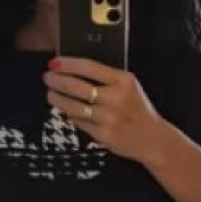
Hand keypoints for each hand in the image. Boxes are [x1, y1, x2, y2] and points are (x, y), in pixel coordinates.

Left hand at [43, 57, 162, 162]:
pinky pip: (79, 122)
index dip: (67, 64)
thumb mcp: (129, 86)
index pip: (88, 67)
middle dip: (56, 80)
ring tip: (51, 95)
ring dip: (57, 99)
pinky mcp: (102, 135)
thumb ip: (106, 77)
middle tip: (48, 77)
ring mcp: (108, 118)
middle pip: (76, 86)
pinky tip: (67, 111)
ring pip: (72, 106)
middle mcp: (115, 98)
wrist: (153, 139)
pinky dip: (70, 115)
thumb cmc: (138, 109)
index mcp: (123, 81)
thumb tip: (73, 71)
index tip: (54, 63)